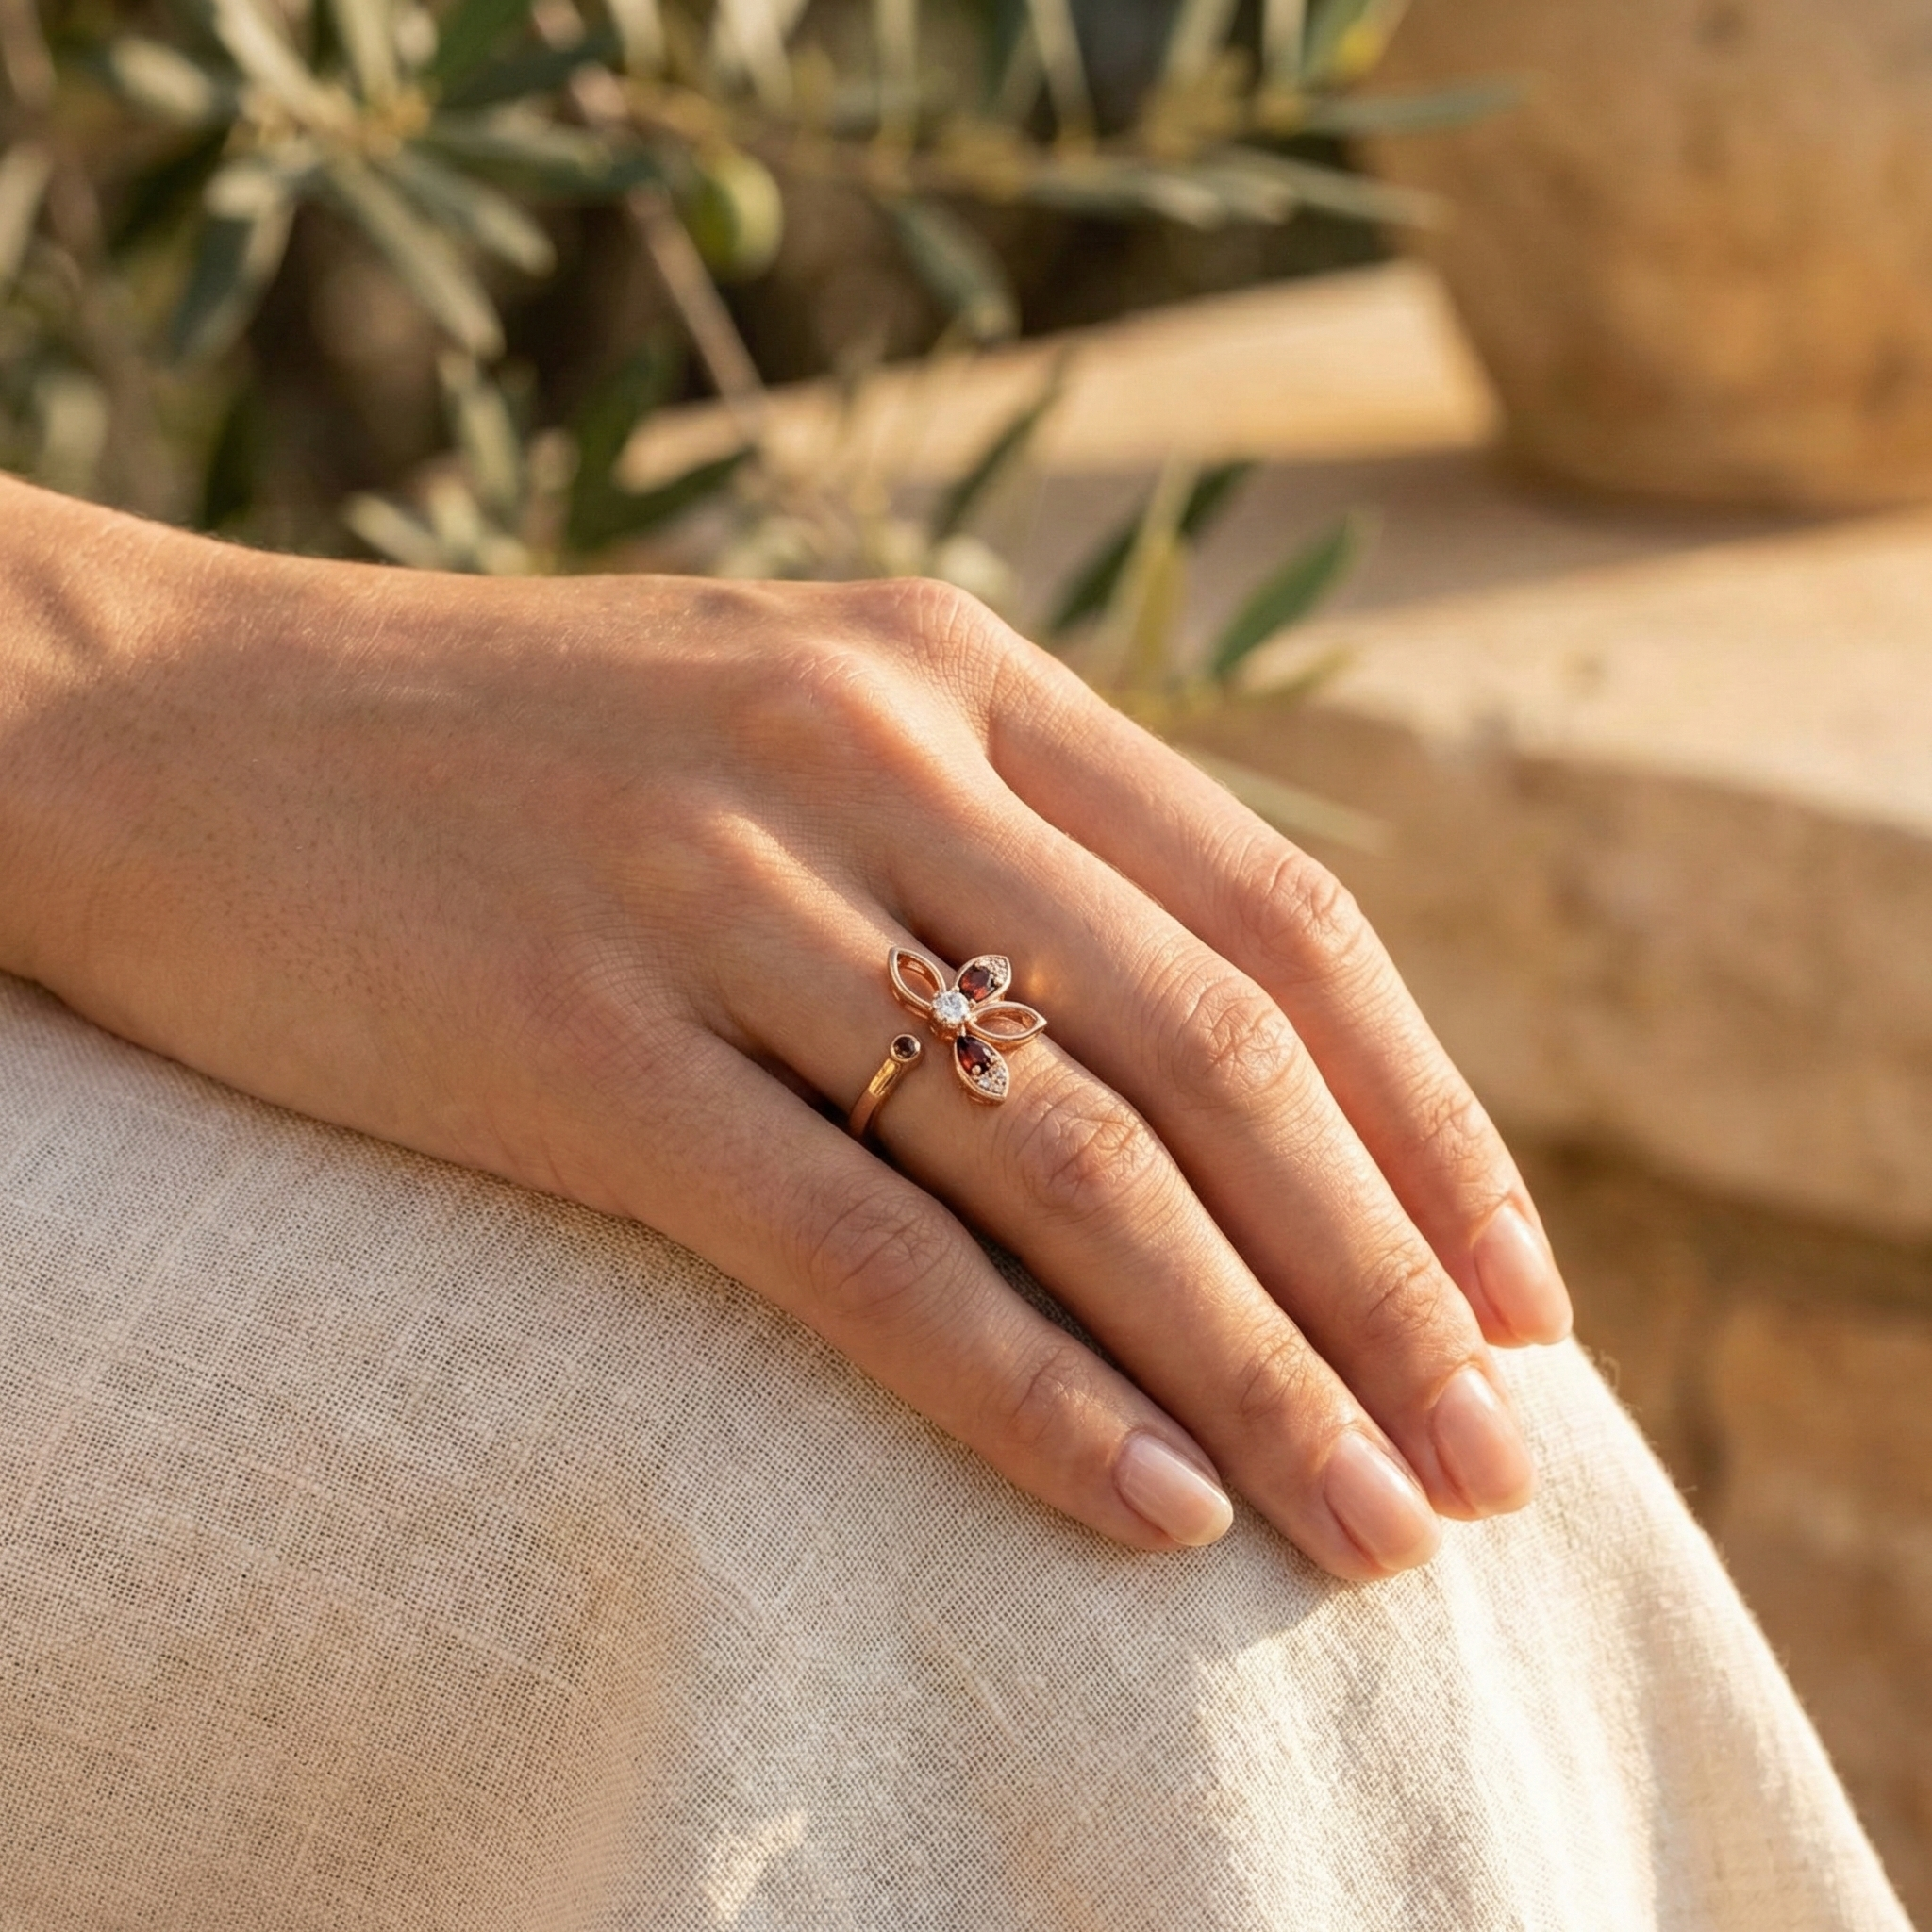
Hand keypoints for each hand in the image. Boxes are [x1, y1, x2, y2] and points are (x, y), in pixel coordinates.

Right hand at [0, 480, 1569, 1578]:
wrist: (177, 722)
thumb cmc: (509, 750)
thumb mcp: (793, 717)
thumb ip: (994, 836)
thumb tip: (1208, 1056)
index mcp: (952, 674)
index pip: (1281, 919)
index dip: (1432, 1124)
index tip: (1520, 1304)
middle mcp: (869, 753)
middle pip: (1216, 1055)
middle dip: (1385, 1282)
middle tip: (1495, 1468)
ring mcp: (723, 891)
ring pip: (1067, 1166)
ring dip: (1251, 1367)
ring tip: (1370, 1529)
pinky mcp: (576, 1043)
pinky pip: (858, 1245)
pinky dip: (1025, 1389)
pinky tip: (1147, 1507)